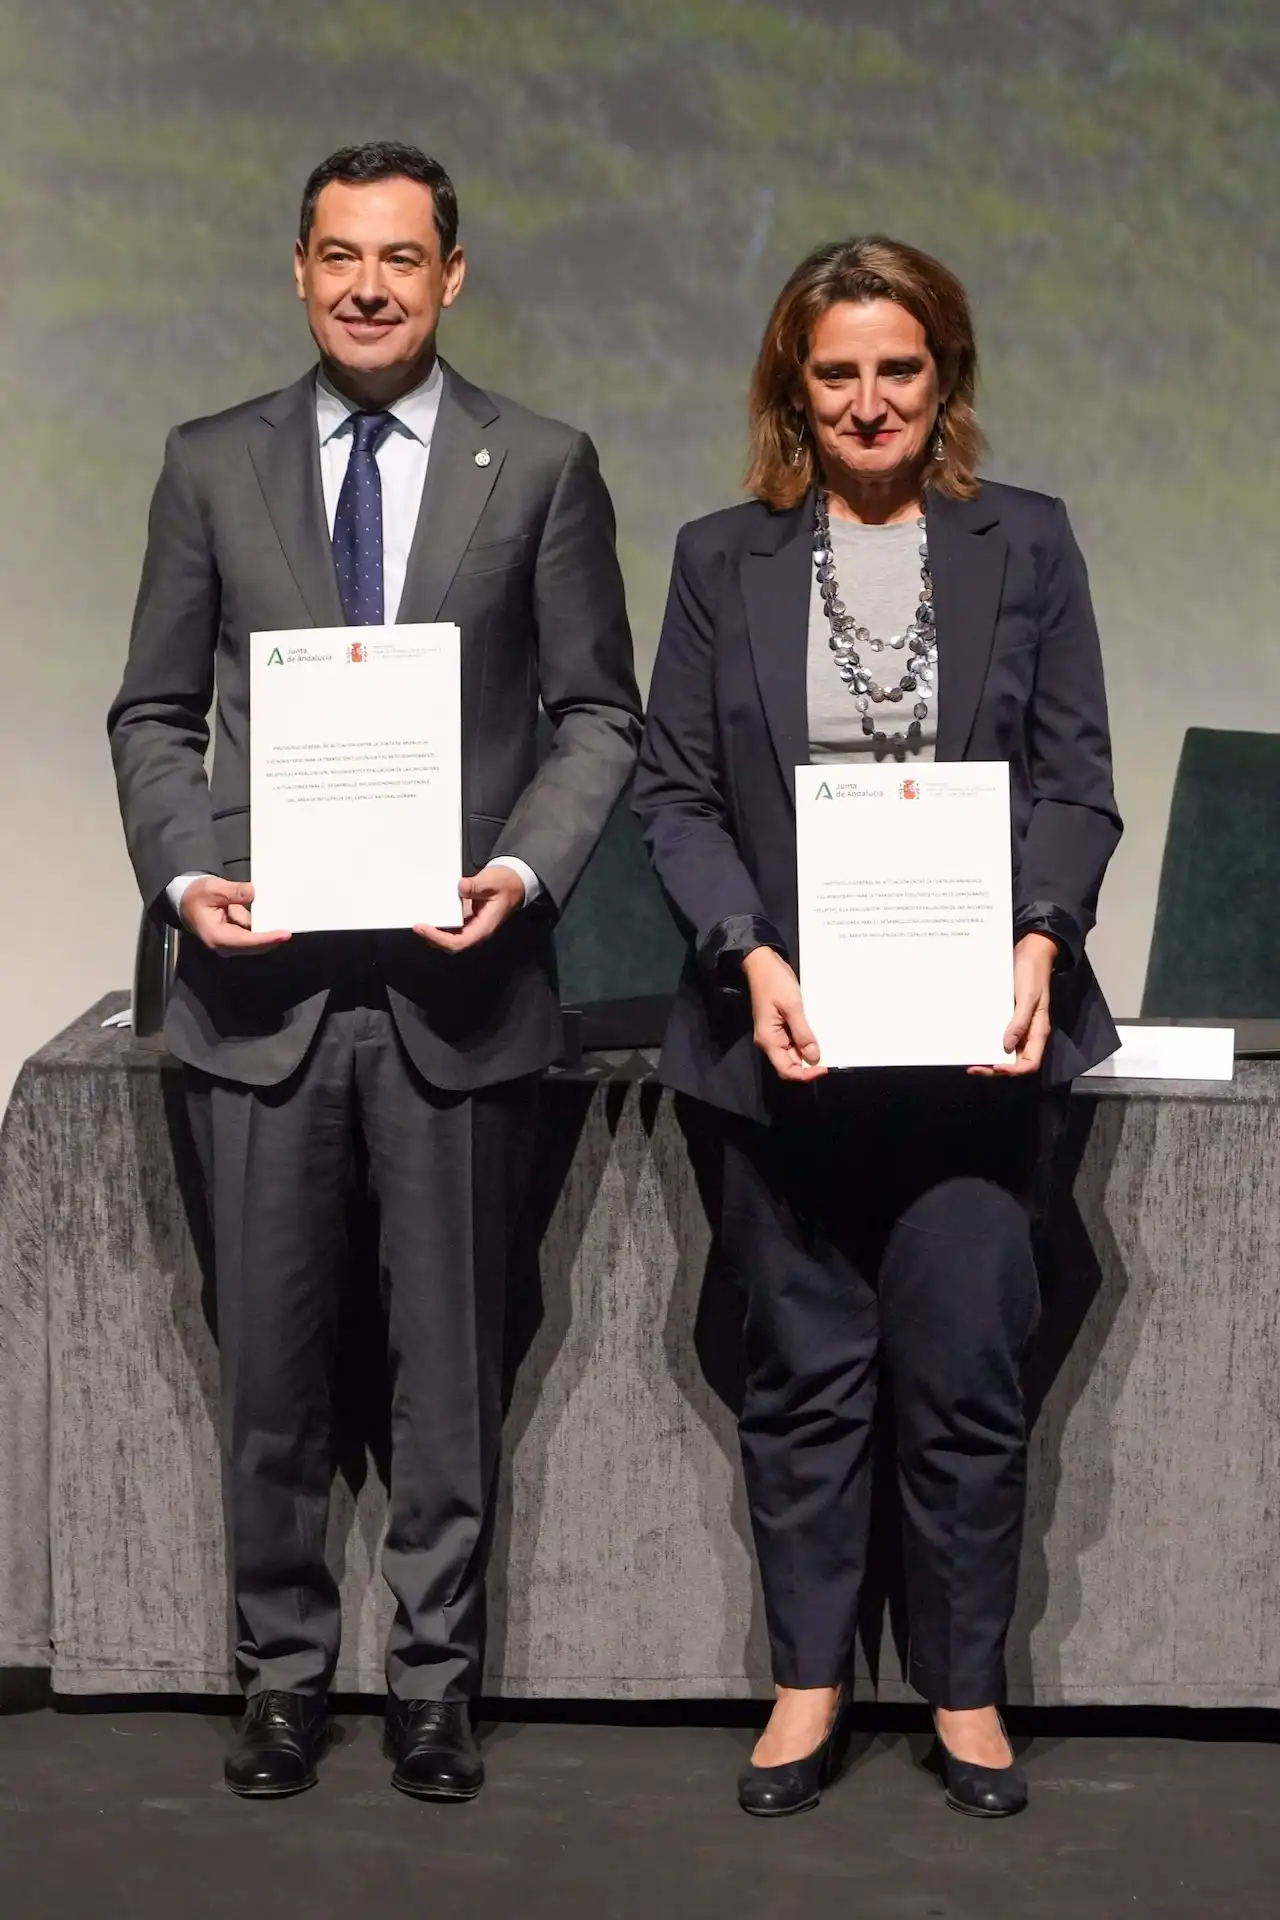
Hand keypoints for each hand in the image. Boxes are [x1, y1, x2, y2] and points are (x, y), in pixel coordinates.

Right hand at [178, 878, 290, 953]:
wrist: (186, 900)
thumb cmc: (196, 895)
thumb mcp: (212, 888)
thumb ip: (233, 892)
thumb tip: (251, 892)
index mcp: (216, 936)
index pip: (247, 941)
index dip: (267, 938)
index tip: (284, 934)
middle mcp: (224, 944)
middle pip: (254, 945)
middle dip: (272, 937)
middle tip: (290, 928)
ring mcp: (230, 943)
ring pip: (256, 942)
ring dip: (269, 933)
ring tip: (284, 922)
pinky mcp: (236, 938)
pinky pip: (254, 936)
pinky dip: (264, 929)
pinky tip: (274, 919)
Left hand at [413, 863, 525, 953]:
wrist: (513, 883)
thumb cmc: (505, 884)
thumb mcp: (492, 882)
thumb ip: (477, 886)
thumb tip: (461, 887)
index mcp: (484, 927)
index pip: (459, 942)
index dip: (439, 938)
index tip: (424, 928)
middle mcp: (476, 931)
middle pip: (451, 944)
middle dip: (433, 937)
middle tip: (417, 925)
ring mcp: (471, 926)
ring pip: (449, 937)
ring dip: (434, 932)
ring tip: (420, 921)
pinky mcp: (466, 920)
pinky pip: (451, 927)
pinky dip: (439, 923)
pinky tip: (430, 913)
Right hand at [743, 947, 826, 1082]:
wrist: (763, 964)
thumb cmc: (775, 983)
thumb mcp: (792, 1007)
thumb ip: (803, 1033)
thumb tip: (814, 1057)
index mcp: (769, 1040)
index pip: (786, 1070)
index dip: (805, 1074)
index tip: (824, 1067)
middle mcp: (770, 1041)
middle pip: (790, 1064)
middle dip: (809, 1064)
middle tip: (830, 1055)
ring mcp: (775, 1034)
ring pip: (794, 1053)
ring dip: (809, 1051)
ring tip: (827, 1044)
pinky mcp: (780, 1026)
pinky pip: (794, 1040)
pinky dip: (806, 1040)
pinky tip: (818, 1033)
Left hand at [969, 932, 1056, 1076]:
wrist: (1030, 954)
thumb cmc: (1032, 975)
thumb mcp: (1028, 998)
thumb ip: (1020, 1022)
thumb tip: (1006, 1047)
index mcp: (1037, 1032)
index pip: (1030, 1063)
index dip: (1013, 1070)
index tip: (995, 1065)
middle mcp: (1028, 1034)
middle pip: (1014, 1062)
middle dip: (995, 1068)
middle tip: (973, 1066)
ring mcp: (1018, 1027)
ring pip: (1005, 1053)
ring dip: (989, 1058)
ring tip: (970, 1059)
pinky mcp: (1008, 1019)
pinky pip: (998, 1037)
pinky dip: (987, 1043)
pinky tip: (973, 1042)